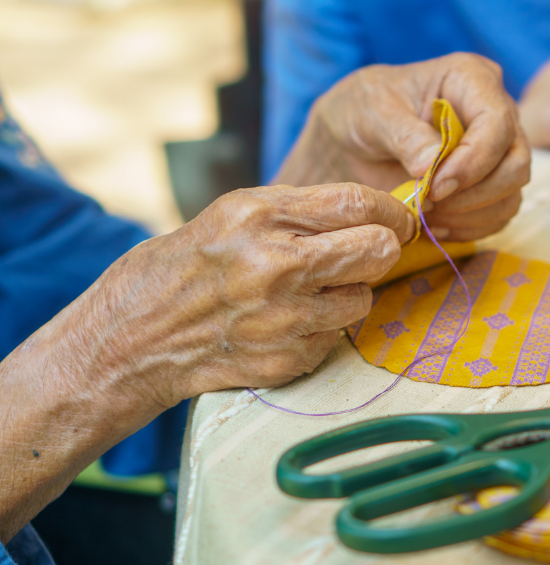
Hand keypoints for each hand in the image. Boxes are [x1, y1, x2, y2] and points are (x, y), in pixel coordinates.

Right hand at [70, 182, 413, 407]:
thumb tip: (373, 212)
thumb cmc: (189, 264)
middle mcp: (275, 266)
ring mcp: (282, 319)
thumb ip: (301, 210)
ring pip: (364, 299)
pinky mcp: (286, 360)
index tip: (398, 219)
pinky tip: (288, 322)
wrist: (136, 337)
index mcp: (259, 217)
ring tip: (313, 291)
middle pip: (377, 251)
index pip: (357, 204)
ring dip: (349, 293)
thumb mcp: (234, 214)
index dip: (391, 211)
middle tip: (368, 252)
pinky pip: (337, 337)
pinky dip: (323, 328)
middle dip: (381, 250)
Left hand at [275, 53, 530, 241]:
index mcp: (473, 79)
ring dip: (470, 215)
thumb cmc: (366, 110)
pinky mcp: (493, 183)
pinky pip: (499, 215)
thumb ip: (404, 136)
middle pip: (516, 163)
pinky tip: (435, 222)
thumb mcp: (373, 113)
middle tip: (429, 202)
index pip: (497, 123)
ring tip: (427, 213)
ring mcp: (499, 151)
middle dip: (474, 193)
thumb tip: (431, 167)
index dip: (472, 161)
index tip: (435, 185)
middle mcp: (497, 112)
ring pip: (512, 194)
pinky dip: (469, 227)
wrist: (358, 137)